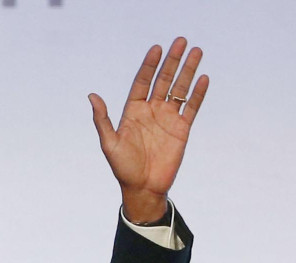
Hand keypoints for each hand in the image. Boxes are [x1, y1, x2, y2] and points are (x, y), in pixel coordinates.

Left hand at [89, 37, 209, 222]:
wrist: (142, 187)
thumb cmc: (122, 167)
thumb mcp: (108, 143)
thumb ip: (102, 119)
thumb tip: (92, 95)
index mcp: (132, 111)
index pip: (142, 82)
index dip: (149, 65)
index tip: (157, 49)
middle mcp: (151, 111)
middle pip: (163, 80)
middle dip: (172, 61)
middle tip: (181, 41)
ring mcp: (168, 119)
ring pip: (180, 89)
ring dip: (188, 71)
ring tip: (196, 51)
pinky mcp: (182, 129)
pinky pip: (192, 107)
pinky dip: (198, 93)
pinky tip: (203, 78)